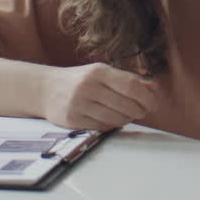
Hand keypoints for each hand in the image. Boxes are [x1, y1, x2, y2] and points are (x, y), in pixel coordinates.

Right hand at [39, 63, 158, 129]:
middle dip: (140, 111)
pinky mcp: (73, 120)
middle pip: (126, 105)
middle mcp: (88, 87)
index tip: (154, 103)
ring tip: (128, 114)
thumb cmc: (79, 80)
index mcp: (98, 71)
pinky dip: (112, 125)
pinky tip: (112, 119)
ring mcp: (79, 104)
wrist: (45, 89)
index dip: (147, 97)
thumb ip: (128, 79)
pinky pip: (103, 127)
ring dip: (127, 119)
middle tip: (143, 111)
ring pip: (116, 119)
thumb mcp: (101, 73)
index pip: (130, 85)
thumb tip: (154, 87)